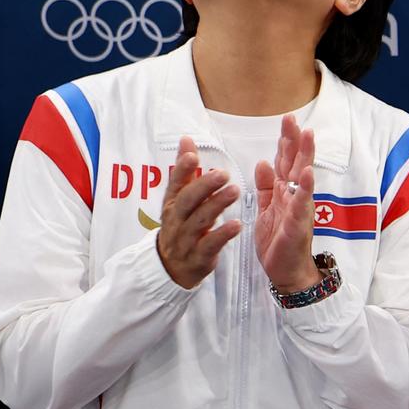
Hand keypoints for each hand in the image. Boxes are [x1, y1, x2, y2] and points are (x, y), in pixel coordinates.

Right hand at [156, 137, 240, 288]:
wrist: (171, 268)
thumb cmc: (181, 227)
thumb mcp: (179, 199)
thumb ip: (185, 171)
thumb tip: (186, 140)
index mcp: (172, 204)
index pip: (175, 184)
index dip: (182, 169)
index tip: (192, 155)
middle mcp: (176, 219)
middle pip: (187, 201)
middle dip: (204, 186)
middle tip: (223, 174)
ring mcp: (185, 239)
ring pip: (199, 220)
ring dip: (217, 205)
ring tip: (235, 191)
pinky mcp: (198, 257)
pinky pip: (210, 245)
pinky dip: (222, 234)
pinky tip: (236, 224)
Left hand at [254, 116, 319, 294]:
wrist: (285, 271)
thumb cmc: (277, 242)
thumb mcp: (266, 209)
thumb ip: (265, 186)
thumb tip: (262, 162)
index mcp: (284, 192)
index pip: (284, 161)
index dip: (285, 141)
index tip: (286, 120)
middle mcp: (294, 196)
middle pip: (294, 162)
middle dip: (294, 140)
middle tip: (293, 118)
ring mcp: (299, 208)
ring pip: (302, 177)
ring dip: (305, 156)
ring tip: (307, 135)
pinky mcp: (299, 223)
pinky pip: (302, 203)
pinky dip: (305, 187)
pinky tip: (307, 172)